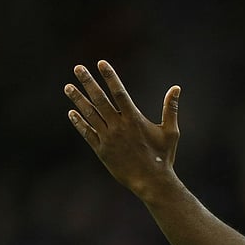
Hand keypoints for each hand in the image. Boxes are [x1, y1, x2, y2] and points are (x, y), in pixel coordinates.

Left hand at [64, 60, 180, 194]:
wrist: (151, 182)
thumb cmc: (163, 157)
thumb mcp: (170, 132)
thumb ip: (170, 109)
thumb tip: (176, 88)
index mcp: (134, 119)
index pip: (119, 92)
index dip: (110, 77)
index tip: (101, 63)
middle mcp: (119, 127)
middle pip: (100, 100)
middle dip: (88, 82)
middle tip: (78, 68)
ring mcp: (108, 139)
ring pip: (90, 115)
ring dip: (78, 100)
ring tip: (68, 87)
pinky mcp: (102, 151)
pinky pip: (87, 134)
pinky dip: (79, 123)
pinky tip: (71, 112)